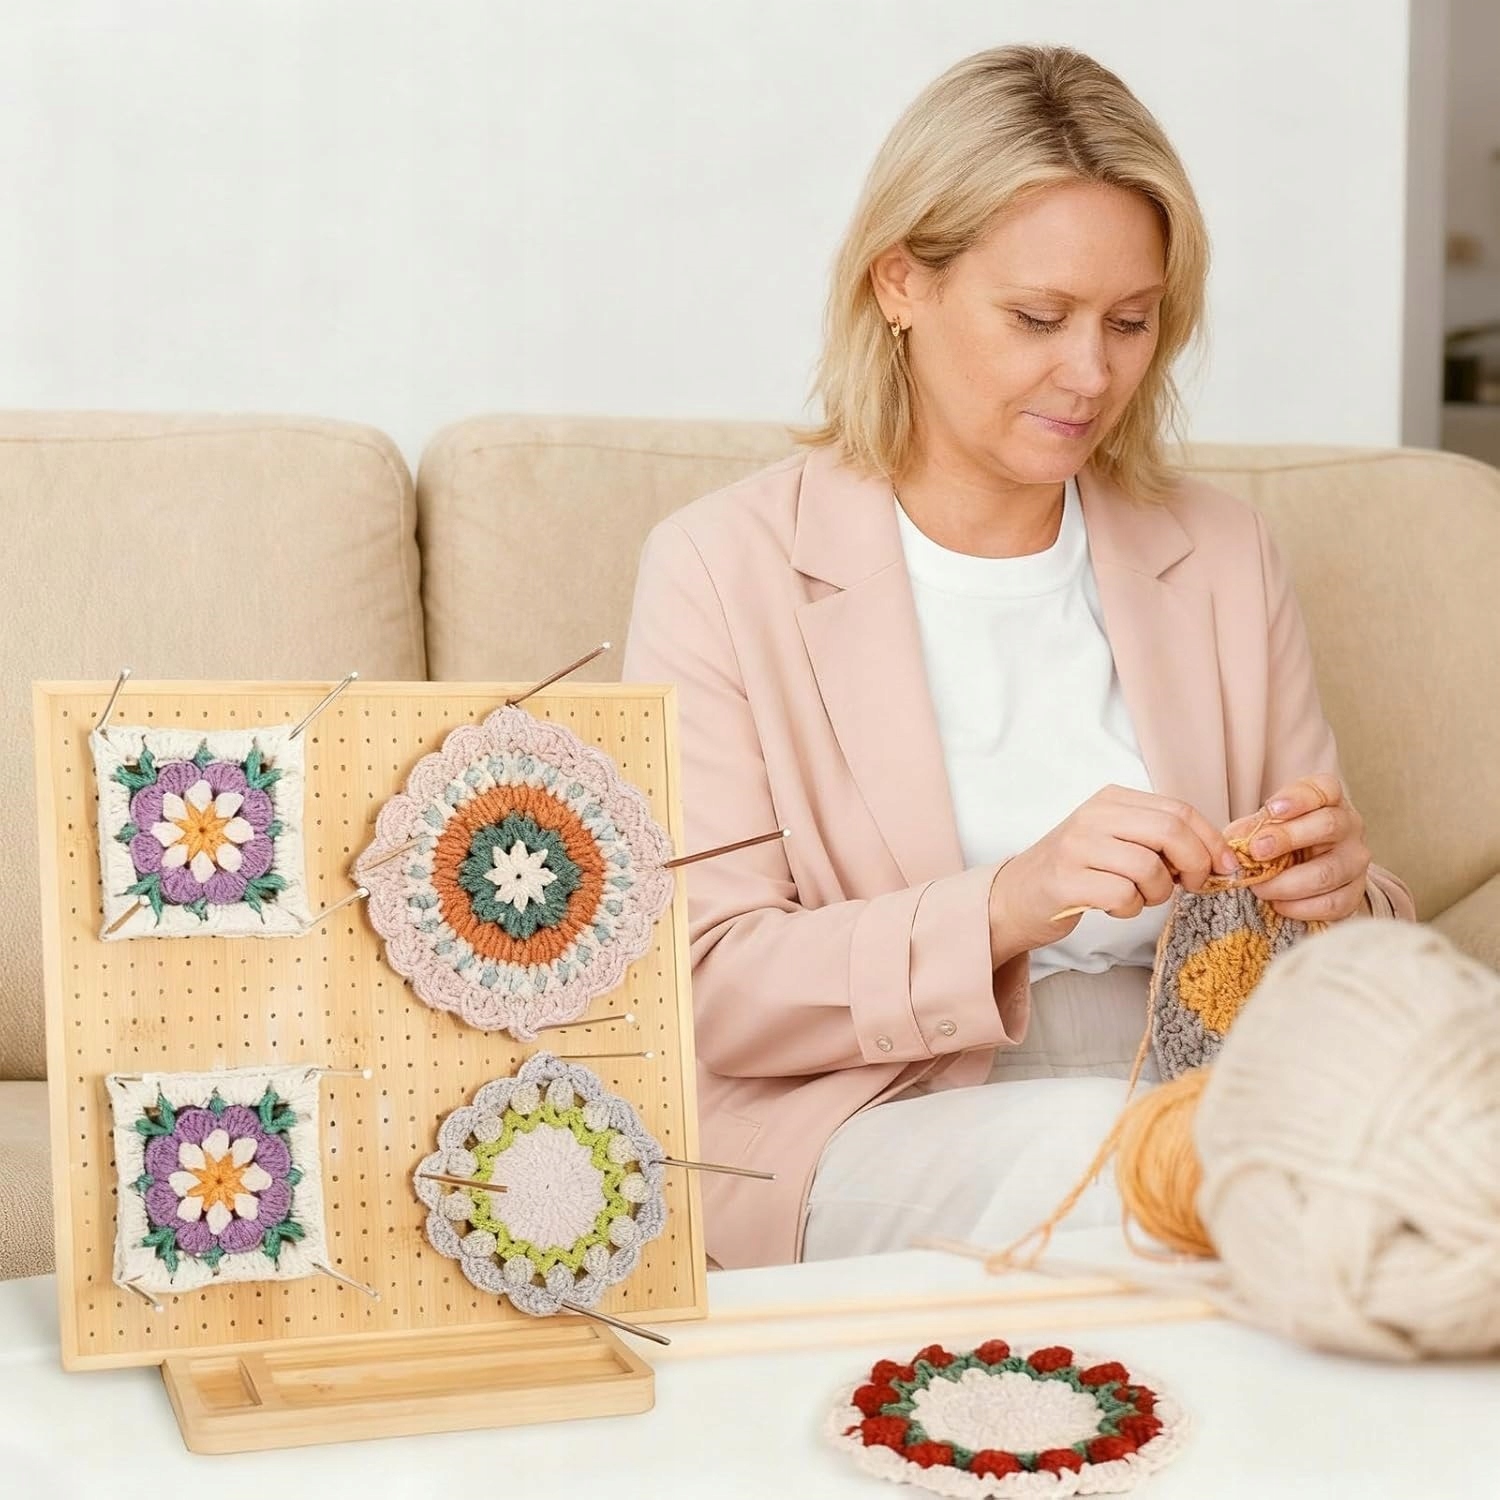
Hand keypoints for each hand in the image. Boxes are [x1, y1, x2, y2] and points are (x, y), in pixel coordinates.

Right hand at [987, 785, 1239, 963]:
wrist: (1015, 897)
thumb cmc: (1076, 872)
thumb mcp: (1115, 840)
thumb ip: (1158, 839)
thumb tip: (1217, 857)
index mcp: (1110, 799)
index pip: (1179, 810)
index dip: (1212, 841)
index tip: (1225, 867)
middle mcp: (1093, 816)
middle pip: (1170, 832)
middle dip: (1195, 865)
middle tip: (1192, 886)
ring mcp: (1076, 847)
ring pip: (1150, 868)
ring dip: (1158, 894)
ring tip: (1139, 897)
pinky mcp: (1066, 881)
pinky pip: (1123, 896)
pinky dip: (1130, 909)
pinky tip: (1114, 907)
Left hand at [1223, 772, 1370, 921]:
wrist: (1304, 870)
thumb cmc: (1281, 839)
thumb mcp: (1263, 825)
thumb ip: (1250, 829)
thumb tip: (1235, 842)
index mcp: (1328, 799)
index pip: (1322, 789)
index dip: (1298, 798)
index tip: (1271, 809)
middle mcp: (1349, 825)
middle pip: (1328, 826)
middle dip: (1288, 838)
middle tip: (1257, 850)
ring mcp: (1355, 859)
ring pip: (1328, 871)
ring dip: (1287, 883)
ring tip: (1259, 887)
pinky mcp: (1354, 892)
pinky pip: (1332, 903)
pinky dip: (1300, 907)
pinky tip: (1278, 905)